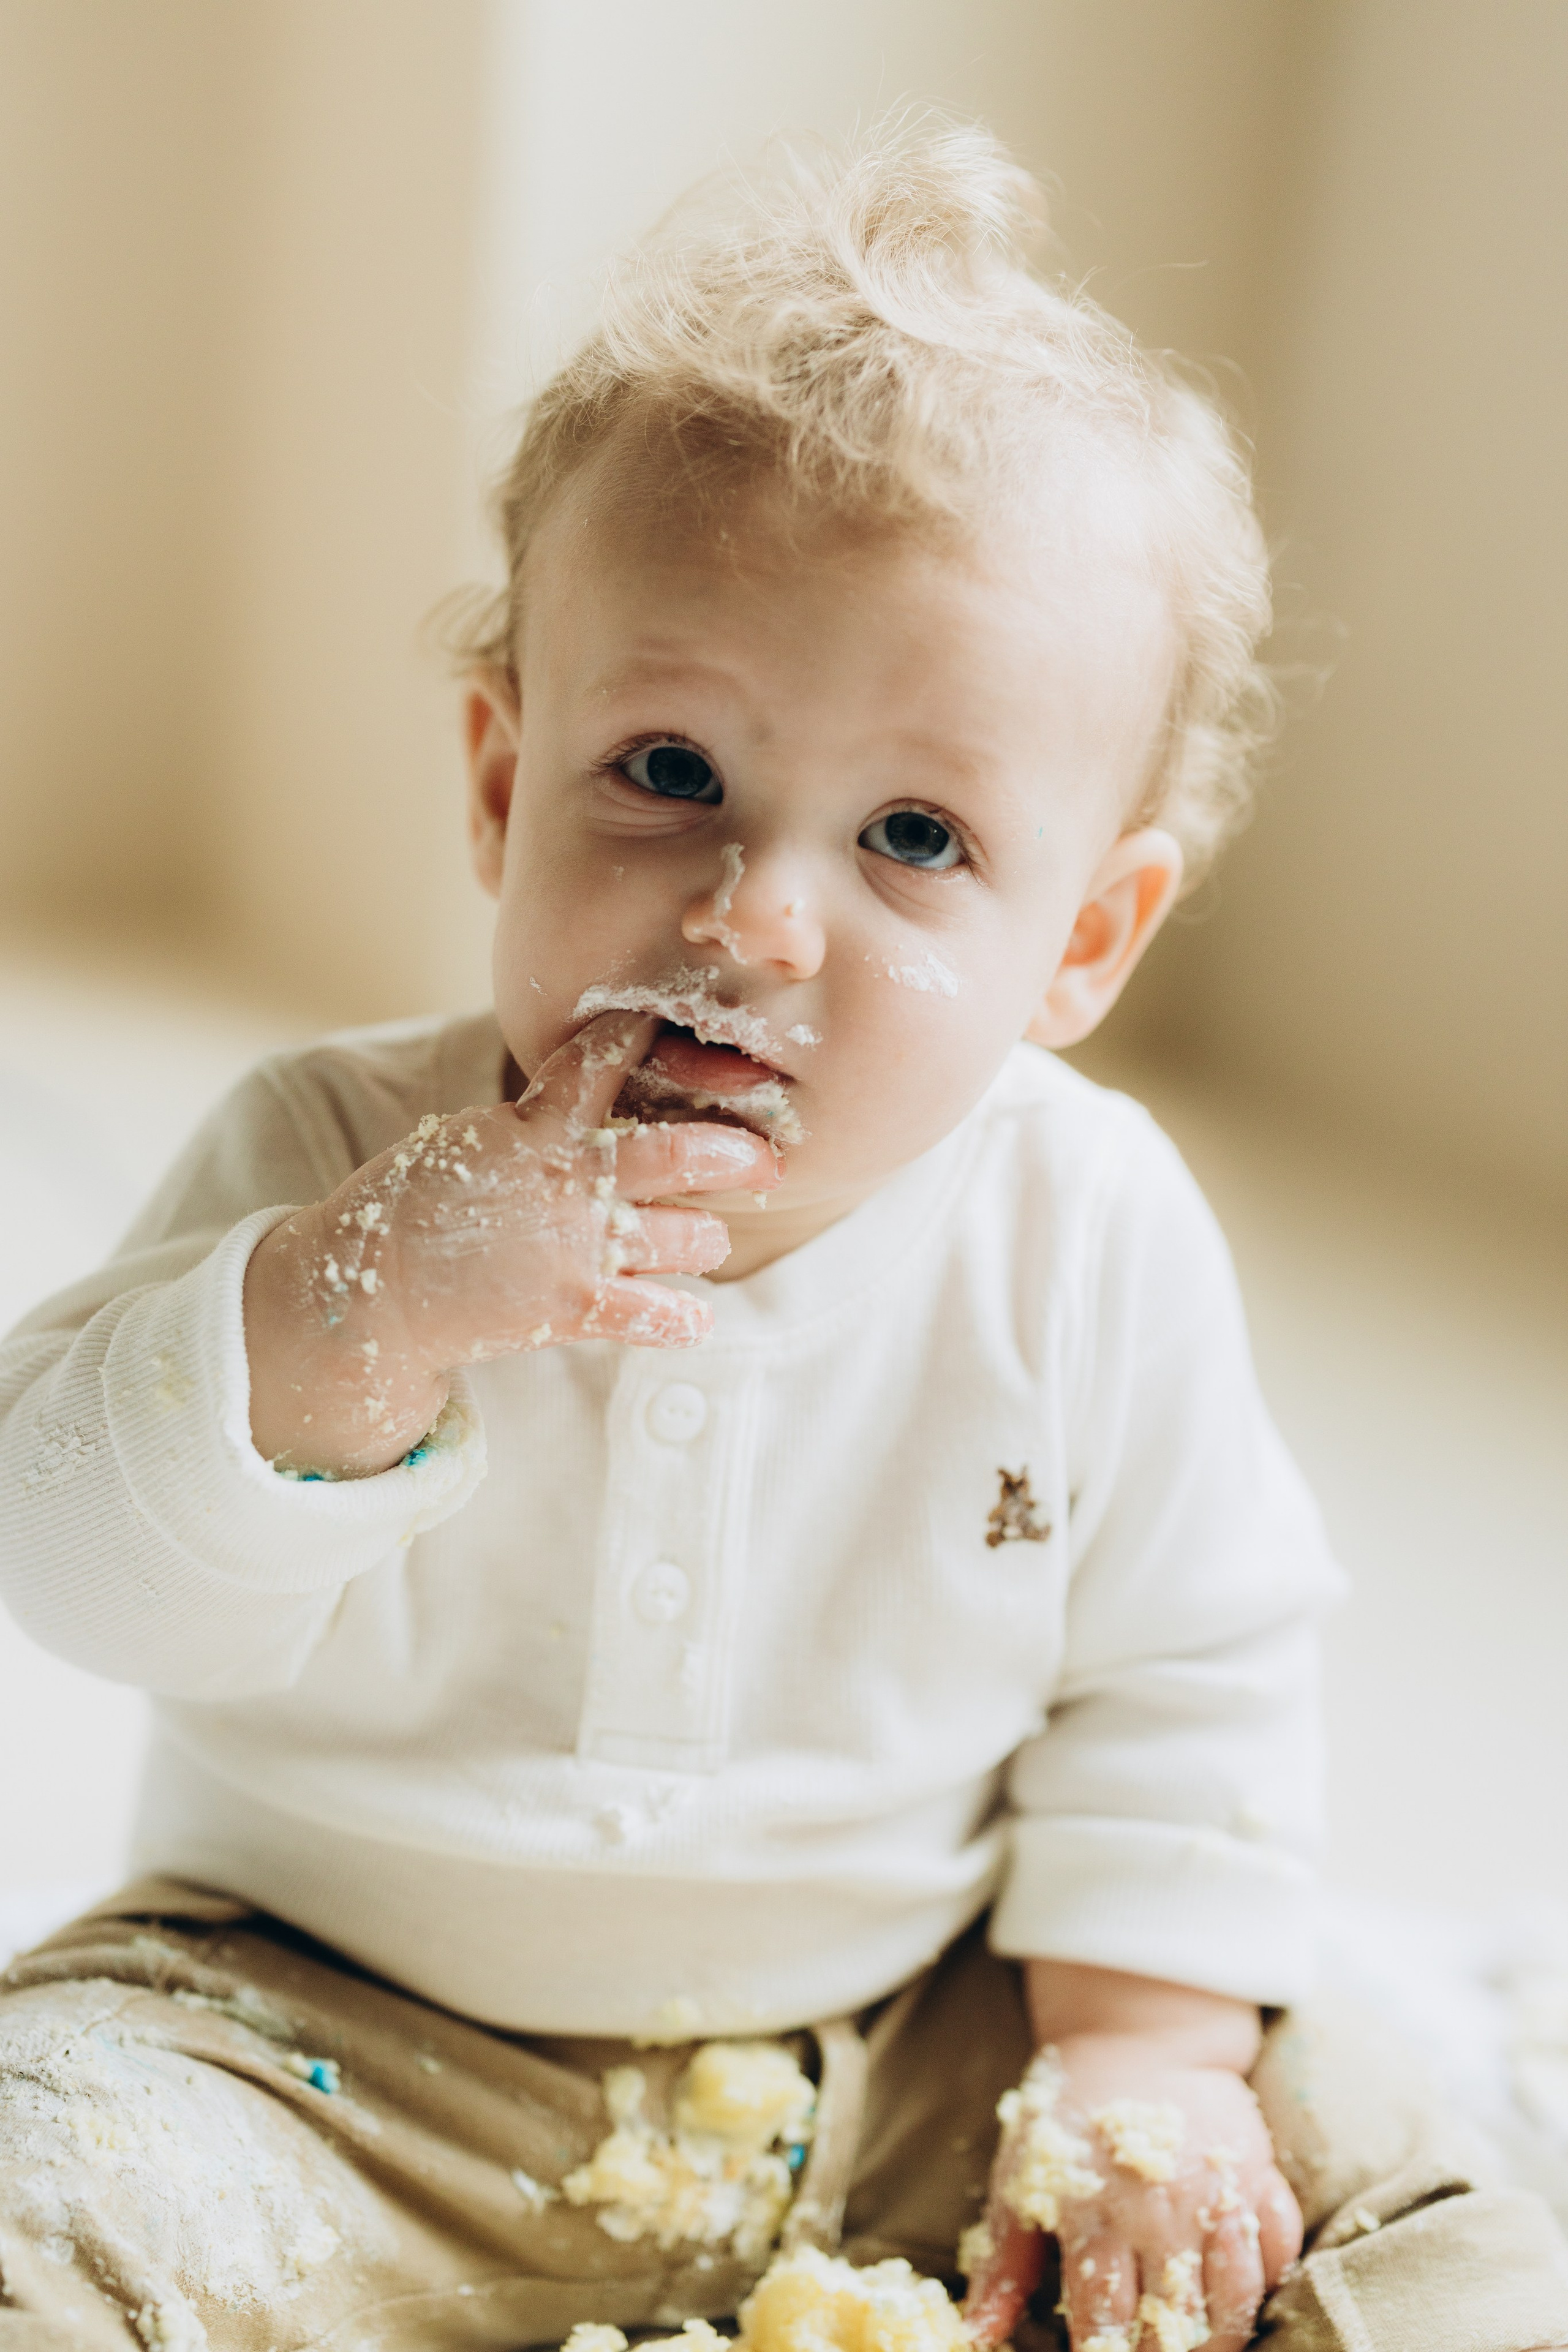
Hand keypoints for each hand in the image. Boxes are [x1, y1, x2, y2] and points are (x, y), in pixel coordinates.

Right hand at [244, 1010, 777, 1475]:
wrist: (368, 1287)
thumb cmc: (417, 1207)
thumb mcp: (473, 1138)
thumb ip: (538, 1122)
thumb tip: (587, 1094)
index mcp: (536, 1123)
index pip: (602, 1056)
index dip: (644, 1036)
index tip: (676, 1028)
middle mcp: (568, 1177)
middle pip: (680, 1152)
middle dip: (736, 1154)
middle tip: (766, 1159)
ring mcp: (574, 1244)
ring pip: (688, 1237)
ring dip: (706, 1240)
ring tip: (704, 1241)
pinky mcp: (571, 1307)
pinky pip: (655, 1315)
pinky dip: (682, 1319)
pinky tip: (691, 1319)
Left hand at [963, 1969, 1301, 2351]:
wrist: (1135, 2032)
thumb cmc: (1069, 2112)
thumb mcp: (1019, 2179)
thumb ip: (1003, 2265)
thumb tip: (977, 2337)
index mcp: (1093, 2217)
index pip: (1102, 2323)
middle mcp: (1158, 2213)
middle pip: (1174, 2325)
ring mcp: (1214, 2194)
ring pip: (1236, 2300)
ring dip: (1223, 2336)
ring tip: (1202, 2345)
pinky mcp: (1258, 2172)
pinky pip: (1280, 2247)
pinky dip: (1270, 2279)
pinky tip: (1244, 2292)